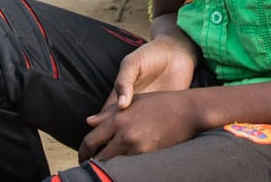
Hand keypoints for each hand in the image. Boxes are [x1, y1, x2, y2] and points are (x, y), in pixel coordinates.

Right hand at [77, 36, 196, 162]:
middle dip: (111, 145)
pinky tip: (150, 152)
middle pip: (118, 132)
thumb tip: (122, 105)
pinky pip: (155, 133)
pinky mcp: (163, 115)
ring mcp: (147, 114)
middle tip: (107, 160)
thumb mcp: (133, 63)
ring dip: (132, 147)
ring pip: (136, 136)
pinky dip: (151, 143)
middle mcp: (132, 108)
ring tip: (128, 161)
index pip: (105, 120)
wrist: (177, 53)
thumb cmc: (151, 55)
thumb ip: (124, 81)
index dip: (98, 134)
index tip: (94, 149)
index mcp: (120, 96)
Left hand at [79, 90, 201, 161]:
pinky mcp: (149, 156)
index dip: (83, 151)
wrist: (187, 111)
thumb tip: (89, 122)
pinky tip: (124, 166)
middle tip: (90, 167)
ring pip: (114, 164)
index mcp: (118, 118)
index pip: (91, 140)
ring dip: (108, 166)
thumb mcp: (133, 102)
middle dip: (92, 163)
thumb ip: (108, 112)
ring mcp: (137, 147)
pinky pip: (131, 166)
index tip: (82, 156)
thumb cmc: (161, 103)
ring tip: (106, 168)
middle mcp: (124, 134)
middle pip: (99, 156)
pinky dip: (125, 166)